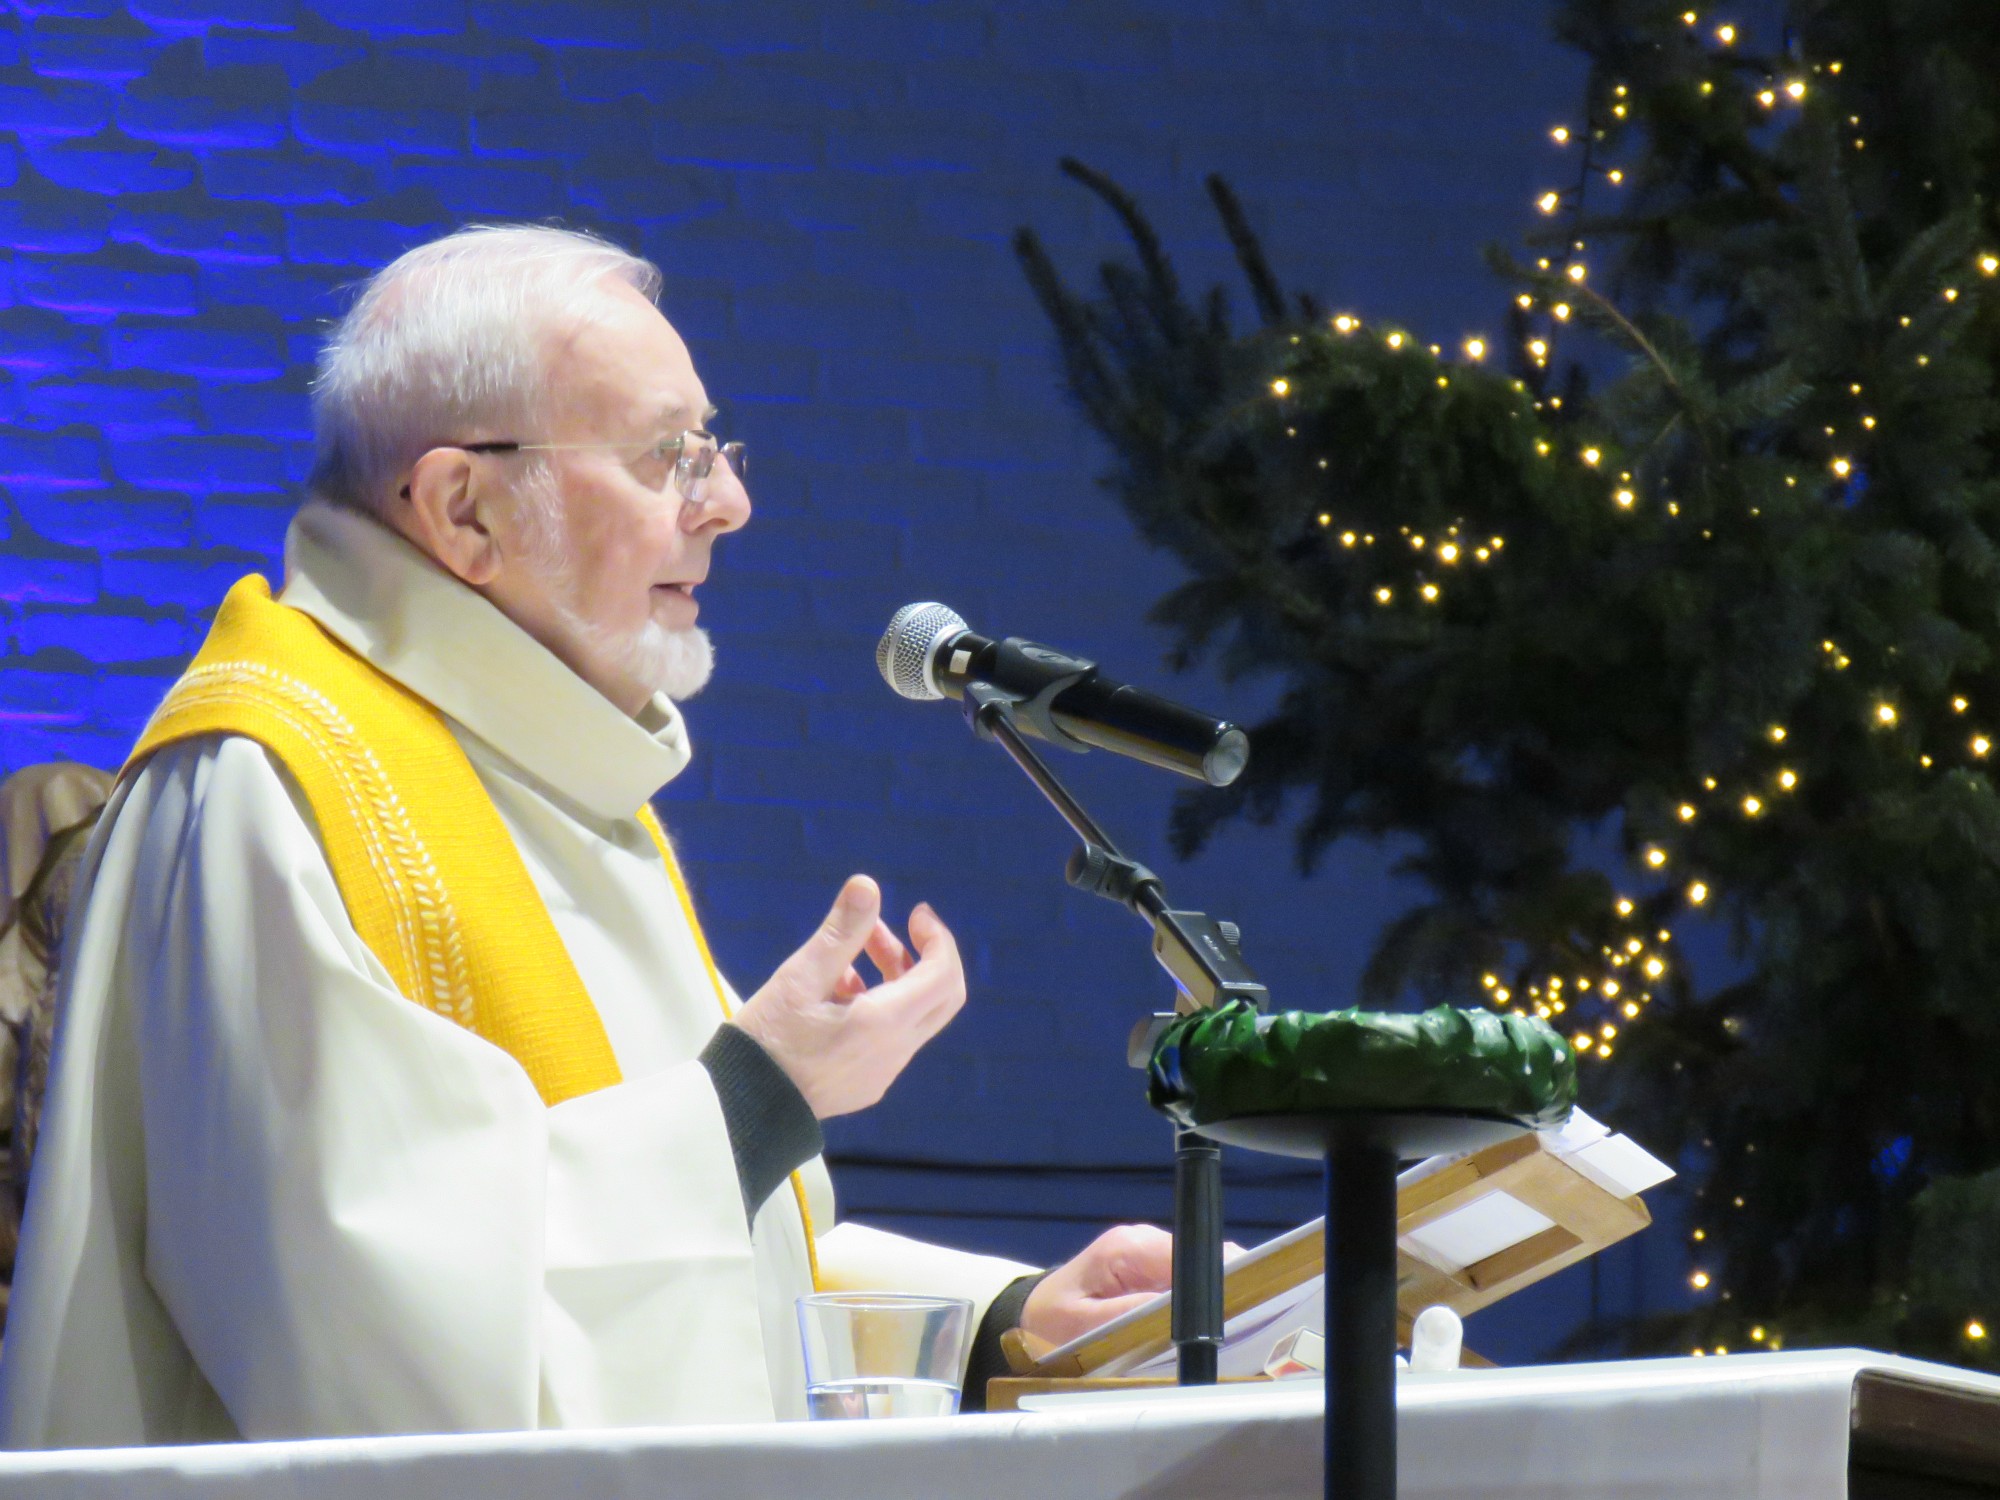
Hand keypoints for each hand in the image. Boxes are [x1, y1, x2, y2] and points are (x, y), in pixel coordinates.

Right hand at [730, 875, 964, 1118]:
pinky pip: (888, 1039)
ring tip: (844, 957)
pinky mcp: (864, 1085)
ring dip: (891, 979)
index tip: (915, 913)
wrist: (742, 1109)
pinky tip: (833, 995)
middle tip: (879, 931)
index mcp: (887, 1024)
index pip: (944, 975)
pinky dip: (877, 1007)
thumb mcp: (800, 977)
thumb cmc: (768, 1039)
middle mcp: (895, 1052)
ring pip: (911, 1017)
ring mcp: (882, 1073)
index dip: (938, 938)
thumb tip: (868, 885)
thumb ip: (840, 932)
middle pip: (939, 997)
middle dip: (918, 955)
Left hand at [1019, 1227, 1247, 1346]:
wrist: (1030, 1315)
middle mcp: (1144, 1241)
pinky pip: (1184, 1278)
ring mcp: (1148, 1251)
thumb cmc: (1051, 1321)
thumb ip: (1130, 1315)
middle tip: (1237, 1329)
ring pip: (1197, 1268)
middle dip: (1220, 1290)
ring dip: (1209, 1297)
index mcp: (1128, 1249)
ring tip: (1222, 1331)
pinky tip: (1198, 1326)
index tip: (1243, 1308)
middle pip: (1201, 1259)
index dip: (1221, 1278)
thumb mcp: (1084, 1325)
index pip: (1191, 1253)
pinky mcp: (1150, 1265)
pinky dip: (1194, 1300)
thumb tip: (1180, 1310)